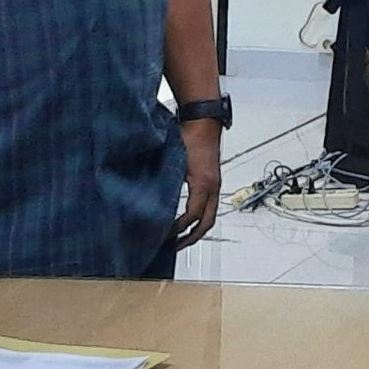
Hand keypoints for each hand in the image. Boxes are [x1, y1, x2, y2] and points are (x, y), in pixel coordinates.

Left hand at [174, 121, 221, 245]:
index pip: (192, 215)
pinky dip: (200, 215)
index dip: (177, 228)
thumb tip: (153, 202)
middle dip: (193, 237)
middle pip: (207, 222)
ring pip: (210, 214)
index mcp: (203, 183)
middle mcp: (212, 186)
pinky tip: (188, 216)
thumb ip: (167, 182)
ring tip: (183, 236)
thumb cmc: (189, 135)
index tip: (164, 235)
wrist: (203, 121)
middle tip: (177, 246)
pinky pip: (210, 204)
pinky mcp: (212, 179)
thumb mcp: (175, 161)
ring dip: (198, 228)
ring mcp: (215, 183)